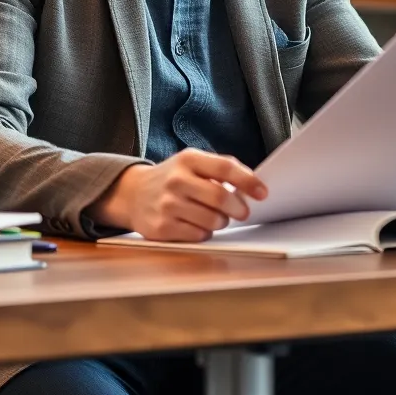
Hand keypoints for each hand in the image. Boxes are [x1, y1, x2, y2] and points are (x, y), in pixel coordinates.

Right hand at [90, 148, 267, 240]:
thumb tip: (252, 184)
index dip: (248, 181)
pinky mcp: (160, 228)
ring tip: (217, 216)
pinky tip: (198, 224)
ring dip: (222, 221)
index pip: (225, 168)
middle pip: (220, 198)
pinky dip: (205, 232)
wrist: (132, 193)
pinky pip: (197, 235)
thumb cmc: (173, 178)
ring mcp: (167, 205)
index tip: (263, 192)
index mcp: (189, 159)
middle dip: (238, 208)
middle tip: (243, 212)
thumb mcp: (193, 163)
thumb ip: (220, 169)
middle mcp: (176, 180)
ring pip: (212, 220)